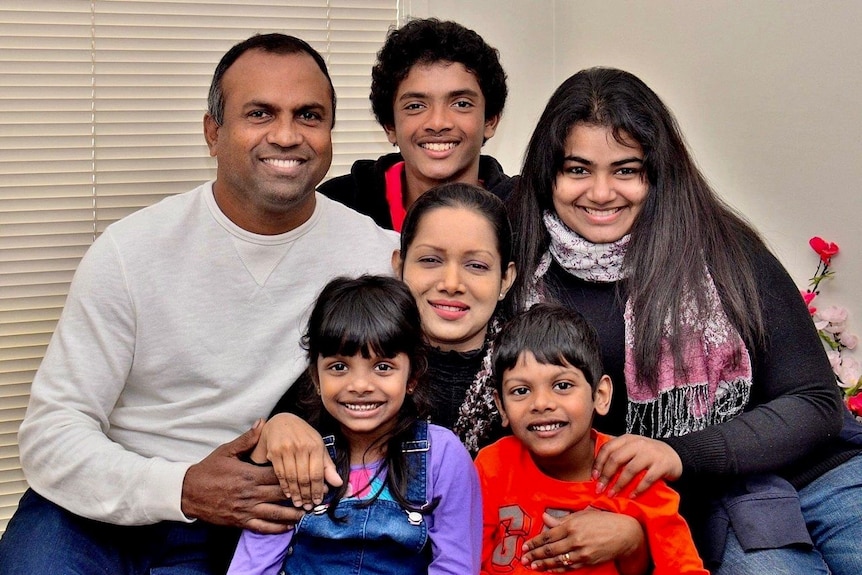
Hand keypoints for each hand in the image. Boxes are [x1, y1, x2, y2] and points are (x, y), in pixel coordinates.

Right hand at [181, 419, 301, 533]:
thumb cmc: (209, 469)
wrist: (188, 492)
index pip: (279, 475)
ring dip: (293, 514)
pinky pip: (262, 527)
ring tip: (307, 512)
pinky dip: (277, 528)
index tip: (310, 474)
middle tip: (317, 495)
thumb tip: (263, 423)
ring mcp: (245, 509)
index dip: (296, 475)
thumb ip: (248, 439)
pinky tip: (289, 526)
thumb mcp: (227, 451)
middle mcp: (250, 493)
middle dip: (300, 494)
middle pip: (281, 494)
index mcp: (249, 475)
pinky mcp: (240, 521)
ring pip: (275, 513)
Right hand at [256, 413, 342, 508]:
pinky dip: (284, 486)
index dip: (318, 490)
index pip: (318, 473)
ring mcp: (287, 449)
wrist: (282, 421)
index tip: (318, 501)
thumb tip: (338, 483)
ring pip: (292, 477)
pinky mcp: (274, 451)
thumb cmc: (303, 436)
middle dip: (307, 495)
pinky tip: (287, 494)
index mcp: (316, 445)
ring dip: (295, 494)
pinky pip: (279, 474)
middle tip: (308, 507)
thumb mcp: (318, 446)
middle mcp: (302, 447)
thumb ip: (327, 465)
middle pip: (305, 478)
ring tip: (299, 503)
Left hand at [521, 509, 647, 573]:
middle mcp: (575, 539)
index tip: (525, 546)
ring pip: (558, 560)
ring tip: (532, 566)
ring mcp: (581, 552)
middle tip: (524, 559)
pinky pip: (569, 567)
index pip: (548, 535)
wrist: (624, 534)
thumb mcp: (581, 515)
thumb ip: (561, 519)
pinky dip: (558, 569)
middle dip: (535, 555)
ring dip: (543, 564)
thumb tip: (544, 517)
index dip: (535, 542)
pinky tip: (549, 570)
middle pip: (550, 549)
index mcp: (571, 525)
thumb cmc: (602, 521)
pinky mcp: (587, 561)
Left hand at [592, 434, 682, 497]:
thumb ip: (618, 453)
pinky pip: (647, 479)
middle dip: (606, 475)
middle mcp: (638, 444)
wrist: (675, 455)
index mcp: (627, 439)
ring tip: (612, 494)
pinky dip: (637, 489)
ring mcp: (651, 454)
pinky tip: (631, 496)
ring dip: (619, 484)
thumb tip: (597, 471)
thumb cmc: (648, 454)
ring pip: (630, 470)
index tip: (594, 477)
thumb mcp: (632, 448)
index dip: (598, 463)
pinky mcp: (662, 465)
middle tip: (600, 489)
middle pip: (616, 459)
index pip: (607, 448)